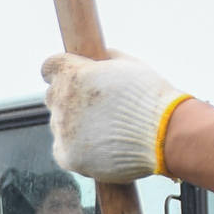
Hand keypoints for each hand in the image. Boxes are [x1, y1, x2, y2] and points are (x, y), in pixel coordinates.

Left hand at [41, 52, 189, 182]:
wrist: (164, 135)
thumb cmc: (151, 97)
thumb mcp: (129, 65)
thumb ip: (104, 59)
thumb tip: (95, 57)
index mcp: (74, 74)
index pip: (49, 67)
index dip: (60, 70)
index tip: (69, 76)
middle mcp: (62, 101)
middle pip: (53, 96)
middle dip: (69, 97)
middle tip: (96, 107)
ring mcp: (63, 130)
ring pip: (58, 123)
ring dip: (74, 124)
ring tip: (107, 129)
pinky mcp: (68, 156)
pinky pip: (63, 149)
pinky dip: (76, 148)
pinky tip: (99, 145)